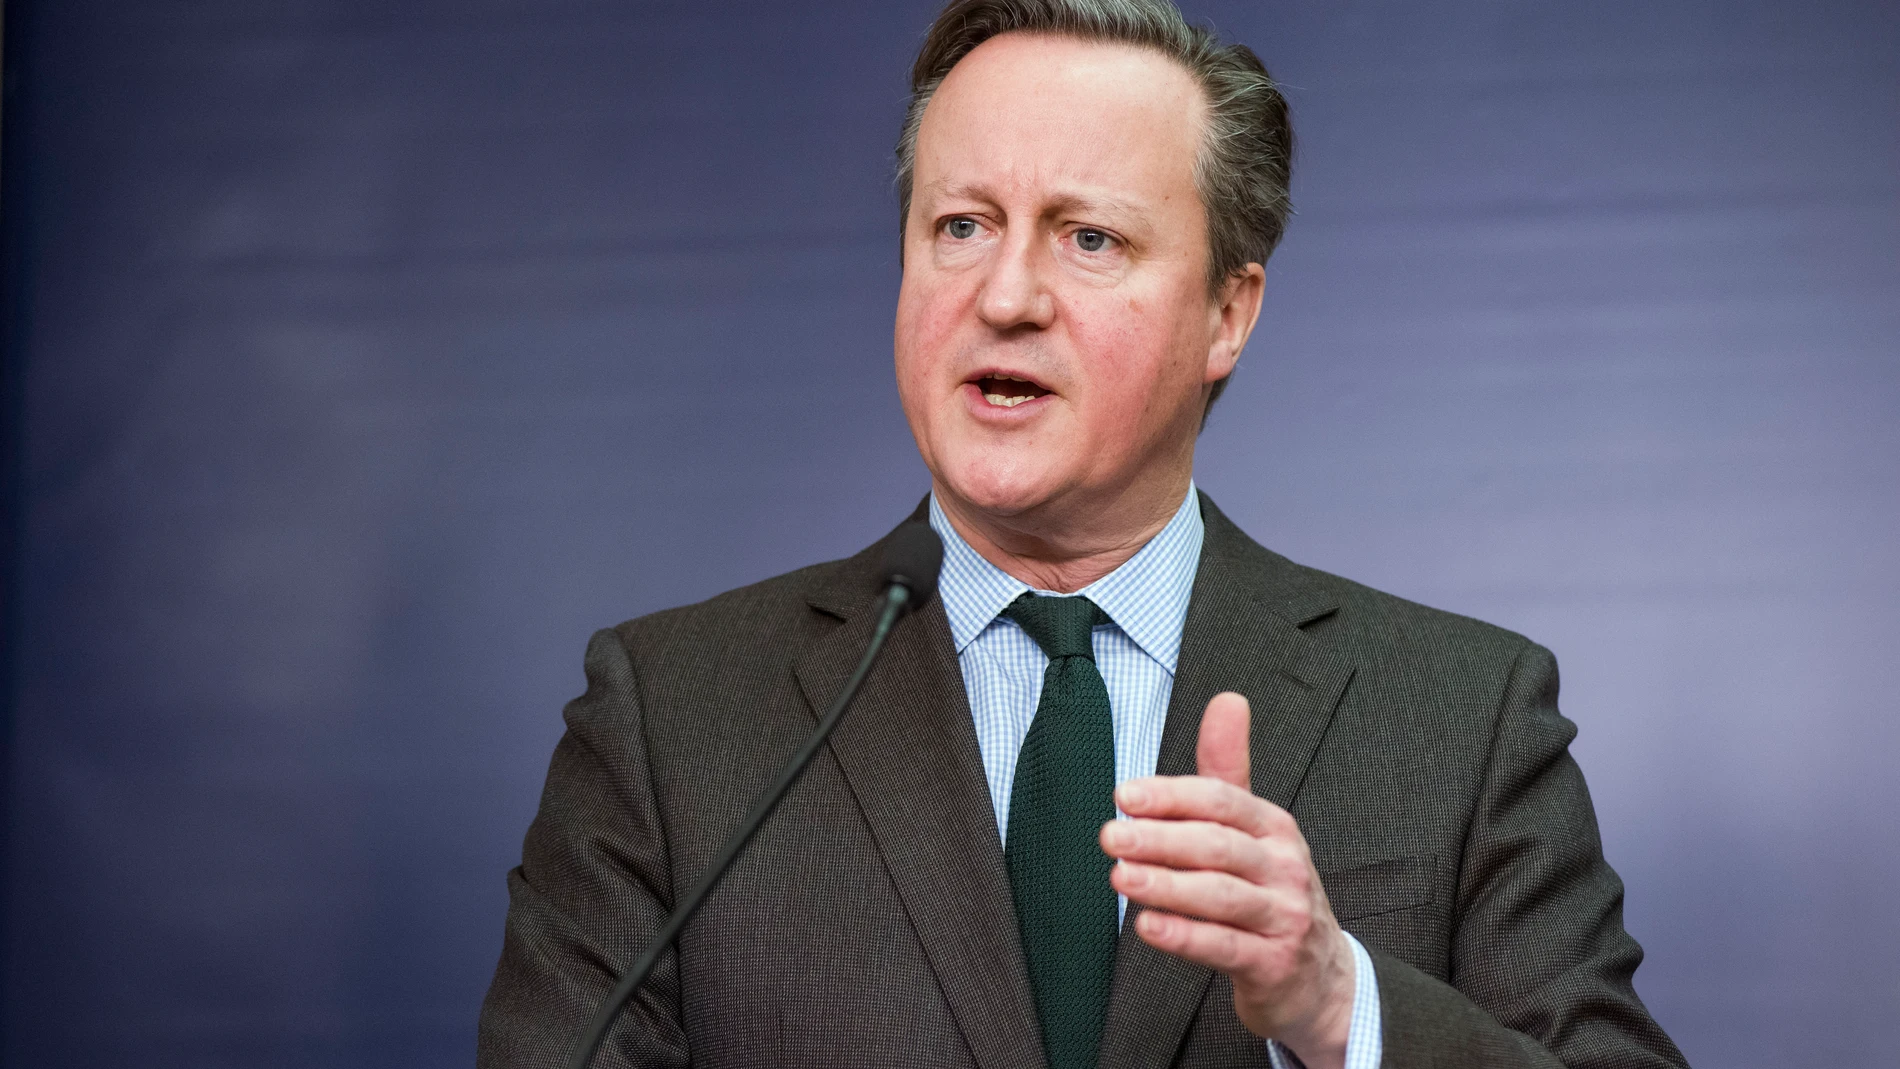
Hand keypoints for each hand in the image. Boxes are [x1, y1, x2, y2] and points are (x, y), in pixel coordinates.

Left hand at [1100, 692, 1355, 1068]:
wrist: (1318, 976)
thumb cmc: (1269, 891)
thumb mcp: (1253, 829)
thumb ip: (1228, 769)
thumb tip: (1227, 699)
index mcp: (1273, 827)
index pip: (1221, 801)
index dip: (1172, 796)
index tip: (1124, 795)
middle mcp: (1283, 866)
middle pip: (1217, 845)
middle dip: (1160, 838)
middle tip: (1110, 836)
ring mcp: (1283, 916)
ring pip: (1220, 896)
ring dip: (1166, 886)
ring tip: (1120, 877)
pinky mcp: (1274, 963)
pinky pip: (1225, 946)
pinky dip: (1185, 936)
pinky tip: (1147, 927)